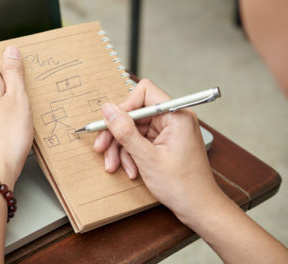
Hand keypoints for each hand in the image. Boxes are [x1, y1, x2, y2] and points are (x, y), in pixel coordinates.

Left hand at [0, 46, 32, 188]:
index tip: (16, 63)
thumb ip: (14, 72)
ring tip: (23, 107)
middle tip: (25, 87)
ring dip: (5, 97)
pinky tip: (15, 122)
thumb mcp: (18, 97)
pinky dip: (2, 112)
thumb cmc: (7, 135)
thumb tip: (10, 50)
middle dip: (6, 78)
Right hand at [93, 79, 223, 223]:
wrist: (199, 208)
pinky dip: (131, 155)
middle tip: (101, 147)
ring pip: (134, 129)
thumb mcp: (147, 158)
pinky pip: (139, 141)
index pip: (144, 93)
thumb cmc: (183, 186)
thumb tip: (108, 110)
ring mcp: (169, 132)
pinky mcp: (164, 143)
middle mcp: (173, 119)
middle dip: (117, 133)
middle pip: (135, 114)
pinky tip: (130, 170)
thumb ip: (125, 131)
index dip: (124, 107)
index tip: (110, 124)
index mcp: (176, 115)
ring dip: (121, 148)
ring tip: (114, 165)